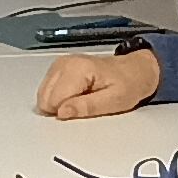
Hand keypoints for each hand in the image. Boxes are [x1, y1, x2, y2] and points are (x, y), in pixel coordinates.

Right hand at [36, 48, 162, 120]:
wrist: (134, 70)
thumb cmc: (128, 84)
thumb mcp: (114, 101)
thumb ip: (87, 107)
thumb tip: (62, 113)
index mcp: (77, 69)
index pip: (54, 102)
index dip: (68, 113)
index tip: (86, 109)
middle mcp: (63, 64)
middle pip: (45, 100)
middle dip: (62, 109)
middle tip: (85, 104)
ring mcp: (58, 65)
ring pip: (43, 97)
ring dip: (60, 104)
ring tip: (82, 98)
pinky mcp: (57, 69)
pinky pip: (47, 92)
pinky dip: (59, 98)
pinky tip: (76, 95)